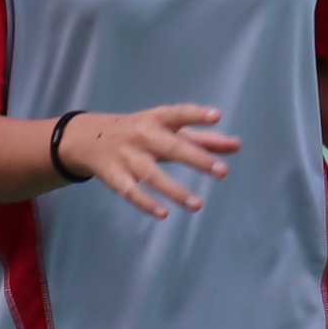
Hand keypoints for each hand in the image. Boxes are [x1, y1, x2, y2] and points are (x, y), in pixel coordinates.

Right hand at [63, 104, 241, 217]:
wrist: (89, 137)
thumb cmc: (141, 132)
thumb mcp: (167, 129)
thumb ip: (202, 137)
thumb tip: (237, 146)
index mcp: (157, 119)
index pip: (179, 114)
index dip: (197, 114)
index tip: (217, 116)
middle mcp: (142, 135)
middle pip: (171, 147)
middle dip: (197, 159)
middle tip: (223, 172)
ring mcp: (127, 156)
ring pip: (152, 174)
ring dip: (175, 190)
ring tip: (198, 205)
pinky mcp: (115, 176)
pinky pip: (131, 191)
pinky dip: (146, 202)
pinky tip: (164, 213)